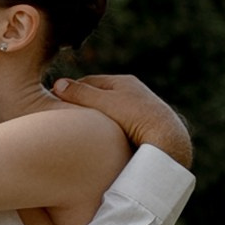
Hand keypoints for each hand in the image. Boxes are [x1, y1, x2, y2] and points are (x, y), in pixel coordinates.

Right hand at [53, 71, 192, 169]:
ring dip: (97, 121)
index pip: (89, 82)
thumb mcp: (104, 103)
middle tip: (66, 119)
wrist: (168, 141)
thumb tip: (57, 84)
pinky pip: (120, 126)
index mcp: (124, 82)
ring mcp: (140, 110)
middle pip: (100, 97)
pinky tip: (102, 142)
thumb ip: (80, 94)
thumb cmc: (136, 118)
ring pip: (110, 113)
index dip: (71, 92)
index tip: (55, 103)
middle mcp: (134, 93)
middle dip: (83, 107)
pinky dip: (109, 131)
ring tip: (83, 133)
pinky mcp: (145, 128)